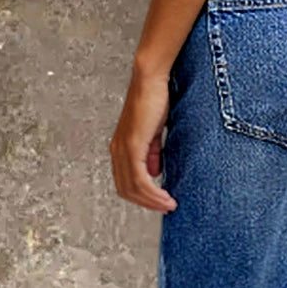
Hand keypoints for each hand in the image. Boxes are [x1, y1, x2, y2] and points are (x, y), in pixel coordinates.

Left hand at [109, 67, 177, 212]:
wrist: (151, 80)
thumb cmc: (154, 100)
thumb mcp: (154, 134)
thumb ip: (153, 153)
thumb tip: (155, 172)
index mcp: (121, 148)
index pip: (126, 184)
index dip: (143, 198)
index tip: (161, 202)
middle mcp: (117, 150)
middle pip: (126, 191)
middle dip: (147, 203)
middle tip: (167, 207)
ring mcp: (123, 148)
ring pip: (132, 188)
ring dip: (152, 201)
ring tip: (169, 204)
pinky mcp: (132, 145)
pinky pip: (139, 178)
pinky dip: (152, 192)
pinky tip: (165, 196)